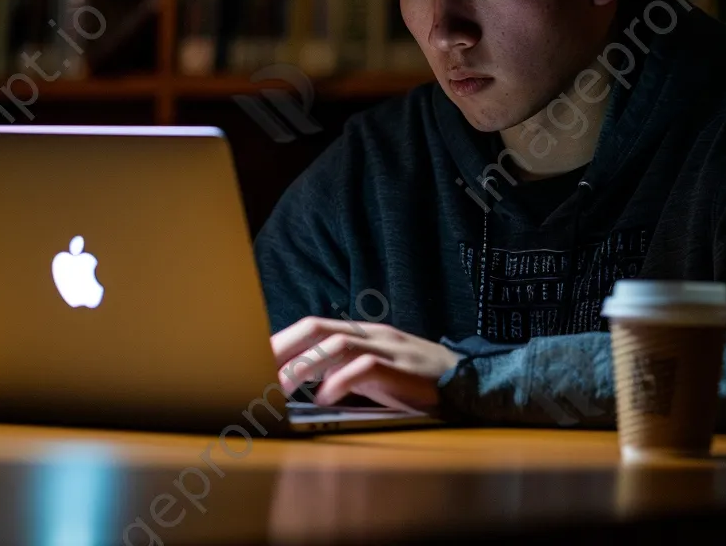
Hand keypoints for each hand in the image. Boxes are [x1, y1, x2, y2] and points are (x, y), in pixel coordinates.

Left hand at [272, 317, 462, 412]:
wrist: (471, 383)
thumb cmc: (417, 383)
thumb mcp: (376, 372)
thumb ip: (344, 371)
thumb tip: (307, 380)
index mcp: (363, 333)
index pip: (313, 327)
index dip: (282, 340)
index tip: (254, 359)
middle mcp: (373, 334)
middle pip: (318, 328)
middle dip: (284, 346)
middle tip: (256, 369)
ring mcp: (389, 348)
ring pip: (338, 344)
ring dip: (304, 366)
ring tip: (281, 387)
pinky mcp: (404, 369)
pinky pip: (366, 368)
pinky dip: (341, 381)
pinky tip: (326, 398)